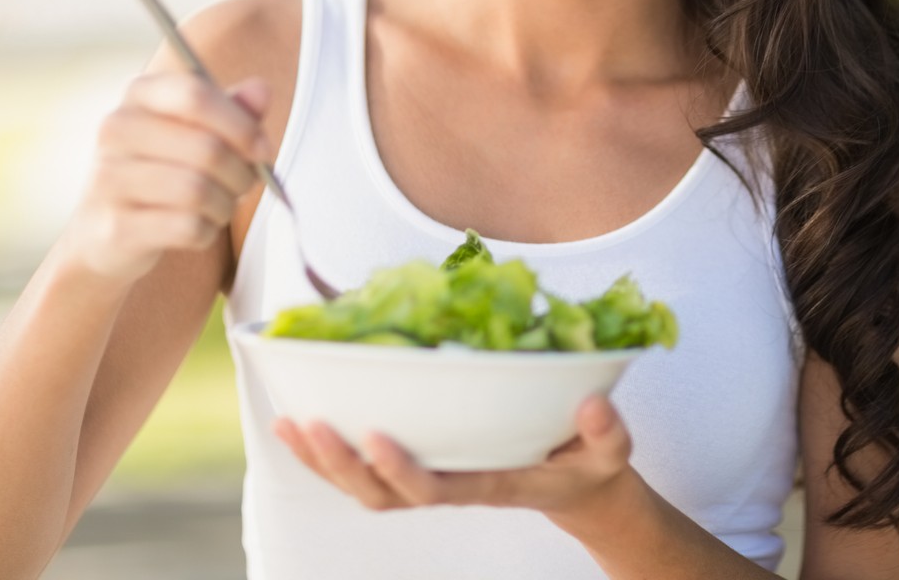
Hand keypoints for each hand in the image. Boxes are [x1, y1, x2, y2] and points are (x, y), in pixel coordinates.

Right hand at [65, 70, 273, 284]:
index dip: (241, 124)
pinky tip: (198, 227)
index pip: (196, 95)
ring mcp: (108, 178)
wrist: (106, 231)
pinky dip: (207, 231)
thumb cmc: (165, 170)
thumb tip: (261, 91)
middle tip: (243, 185)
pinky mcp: (115, 226)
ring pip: (198, 190)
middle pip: (207, 148)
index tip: (263, 150)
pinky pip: (187, 227)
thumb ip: (234, 110)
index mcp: (140, 95)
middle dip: (241, 174)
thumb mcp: (199, 131)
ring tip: (220, 206)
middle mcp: (116, 130)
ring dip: (225, 205)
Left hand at [272, 393, 633, 516]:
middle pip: (381, 495)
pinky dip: (330, 452)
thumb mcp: (611, 451)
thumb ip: (606, 431)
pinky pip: (366, 472)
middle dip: (341, 465)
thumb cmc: (592, 465)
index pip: (436, 488)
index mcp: (491, 484)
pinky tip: (301, 421)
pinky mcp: (425, 467)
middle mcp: (452, 486)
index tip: (373, 434)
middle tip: (308, 423)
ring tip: (288, 423)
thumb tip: (592, 404)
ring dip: (323, 461)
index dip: (400, 469)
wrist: (579, 488)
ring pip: (364, 488)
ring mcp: (434, 479)